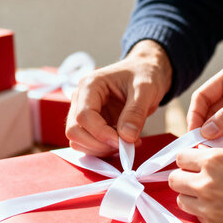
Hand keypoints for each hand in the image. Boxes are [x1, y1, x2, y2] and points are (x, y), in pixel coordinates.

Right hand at [66, 40, 172, 155]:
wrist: (147, 73)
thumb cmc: (145, 74)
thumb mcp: (146, 89)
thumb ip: (135, 112)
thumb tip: (126, 137)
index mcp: (90, 86)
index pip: (83, 117)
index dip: (102, 134)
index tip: (123, 142)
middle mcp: (81, 99)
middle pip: (75, 131)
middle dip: (99, 144)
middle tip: (125, 146)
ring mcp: (85, 112)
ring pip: (79, 140)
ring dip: (101, 149)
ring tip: (128, 143)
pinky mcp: (93, 124)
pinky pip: (90, 143)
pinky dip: (105, 149)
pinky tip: (124, 143)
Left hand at [168, 147, 222, 222]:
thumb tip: (209, 160)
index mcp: (217, 160)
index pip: (182, 156)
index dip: (190, 160)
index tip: (197, 164)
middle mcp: (207, 183)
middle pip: (174, 179)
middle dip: (185, 178)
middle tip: (200, 180)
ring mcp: (209, 208)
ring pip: (182, 200)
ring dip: (193, 197)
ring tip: (212, 197)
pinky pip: (199, 218)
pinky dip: (207, 214)